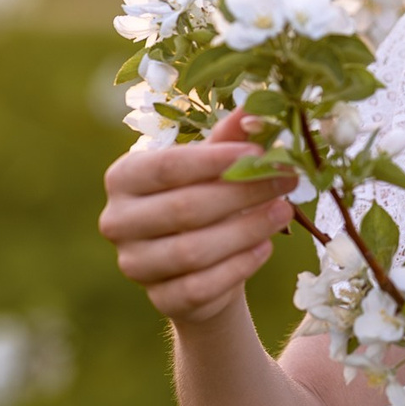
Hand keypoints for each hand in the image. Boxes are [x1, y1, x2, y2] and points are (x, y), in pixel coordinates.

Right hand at [98, 111, 299, 325]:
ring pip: (193, 251)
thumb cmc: (206, 198)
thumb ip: (230, 137)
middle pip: (184, 209)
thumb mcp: (214, 165)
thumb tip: (257, 107)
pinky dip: (239, 267)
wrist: (201, 262)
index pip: (166, 167)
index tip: (260, 153)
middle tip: (287, 181)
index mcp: (124, 178)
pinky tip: (264, 248)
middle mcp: (117, 221)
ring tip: (284, 212)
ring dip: (246, 230)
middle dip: (243, 193)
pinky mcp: (159, 299)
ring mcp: (134, 264)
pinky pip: (201, 287)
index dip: (215, 161)